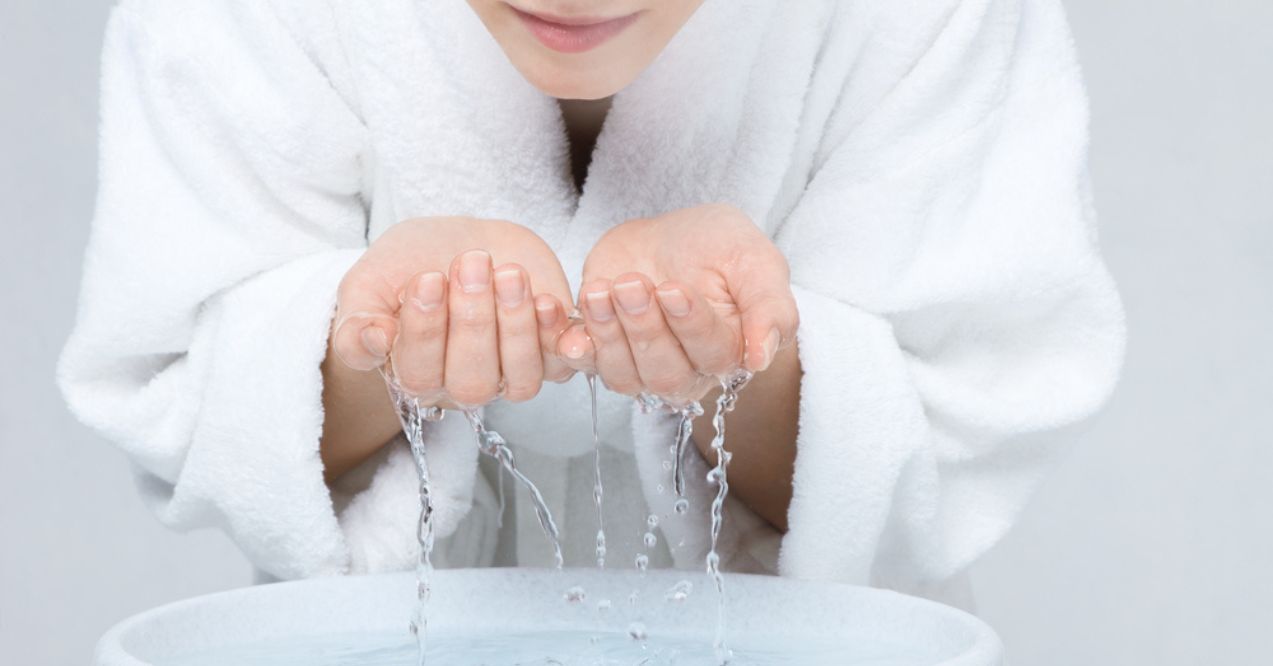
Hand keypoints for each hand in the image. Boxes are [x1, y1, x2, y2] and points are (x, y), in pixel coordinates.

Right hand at [332, 217, 575, 407]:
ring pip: (520, 379)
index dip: (426, 330)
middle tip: (469, 263)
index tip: (427, 277)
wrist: (459, 242)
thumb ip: (356, 321)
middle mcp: (462, 384)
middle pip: (472, 382)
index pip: (420, 374)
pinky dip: (556, 336)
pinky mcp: (549, 354)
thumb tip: (373, 342)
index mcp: (414, 374)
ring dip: (516, 326)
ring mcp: (509, 373)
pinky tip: (545, 299)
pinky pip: (560, 365)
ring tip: (507, 273)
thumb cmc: (409, 265)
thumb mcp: (367, 285)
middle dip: (473, 322)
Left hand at [558, 204, 797, 402]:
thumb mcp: (756, 261)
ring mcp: (641, 365)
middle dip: (645, 327)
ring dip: (608, 333)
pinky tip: (566, 323)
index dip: (690, 325)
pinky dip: (573, 345)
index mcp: (730, 352)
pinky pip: (586, 363)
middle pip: (664, 371)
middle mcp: (686, 370)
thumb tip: (761, 358)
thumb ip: (770, 308)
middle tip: (632, 284)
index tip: (673, 289)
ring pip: (623, 374)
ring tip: (601, 291)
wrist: (671, 235)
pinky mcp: (603, 350)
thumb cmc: (719, 248)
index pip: (712, 353)